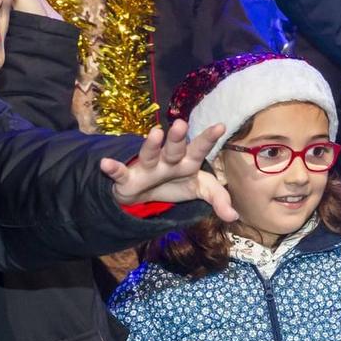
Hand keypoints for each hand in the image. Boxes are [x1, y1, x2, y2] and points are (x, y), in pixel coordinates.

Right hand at [102, 119, 237, 221]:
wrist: (146, 194)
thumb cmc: (177, 184)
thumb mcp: (200, 190)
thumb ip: (219, 199)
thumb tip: (234, 216)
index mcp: (188, 161)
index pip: (200, 149)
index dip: (209, 139)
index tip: (221, 126)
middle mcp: (168, 160)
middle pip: (175, 148)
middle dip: (178, 138)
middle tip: (182, 124)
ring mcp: (147, 167)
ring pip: (149, 154)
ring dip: (151, 145)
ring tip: (154, 133)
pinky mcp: (128, 179)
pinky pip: (120, 173)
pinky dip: (113, 169)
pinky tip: (106, 163)